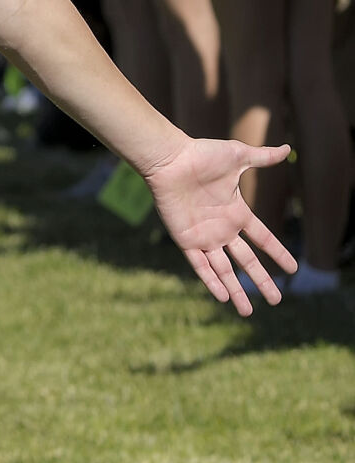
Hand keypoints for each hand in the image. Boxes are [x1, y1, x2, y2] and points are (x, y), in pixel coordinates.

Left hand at [141, 138, 297, 314]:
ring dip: (236, 291)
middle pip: (247, 261)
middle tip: (276, 301)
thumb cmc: (202, 155)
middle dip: (261, 281)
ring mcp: (204, 236)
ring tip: (248, 313)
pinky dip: (211, 281)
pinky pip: (200, 266)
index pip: (263, 239)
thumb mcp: (238, 157)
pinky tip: (222, 297)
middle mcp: (222, 229)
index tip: (292, 269)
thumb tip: (288, 149)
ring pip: (224, 270)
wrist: (170, 159)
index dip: (277, 253)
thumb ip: (262, 157)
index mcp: (237, 212)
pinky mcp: (185, 240)